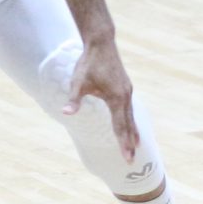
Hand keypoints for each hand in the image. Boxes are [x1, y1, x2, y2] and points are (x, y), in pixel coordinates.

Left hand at [62, 33, 140, 163]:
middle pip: (128, 124)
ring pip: (131, 116)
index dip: (123, 143)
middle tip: (131, 160)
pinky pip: (130, 109)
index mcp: (116, 98)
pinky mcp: (126, 87)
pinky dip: (131, 120)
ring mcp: (127, 91)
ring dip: (133, 132)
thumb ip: (74, 99)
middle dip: (129, 143)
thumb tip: (66, 113)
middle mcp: (125, 96)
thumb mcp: (78, 82)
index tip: (126, 157)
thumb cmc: (88, 63)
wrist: (101, 43)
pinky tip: (130, 124)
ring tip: (137, 146)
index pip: (120, 126)